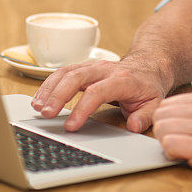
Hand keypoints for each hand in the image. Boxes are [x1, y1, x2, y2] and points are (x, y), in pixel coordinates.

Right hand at [31, 55, 170, 132]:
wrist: (148, 66)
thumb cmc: (148, 87)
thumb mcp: (155, 103)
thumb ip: (145, 116)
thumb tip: (133, 126)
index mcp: (123, 79)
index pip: (98, 91)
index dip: (82, 108)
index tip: (70, 126)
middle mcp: (105, 69)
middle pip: (77, 77)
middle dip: (58, 95)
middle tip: (45, 114)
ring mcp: (93, 66)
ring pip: (67, 72)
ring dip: (49, 89)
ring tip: (37, 108)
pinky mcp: (84, 67)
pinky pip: (63, 72)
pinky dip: (48, 85)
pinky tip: (39, 99)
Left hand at [152, 92, 191, 191]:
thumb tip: (161, 113)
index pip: (167, 103)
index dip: (168, 123)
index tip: (181, 136)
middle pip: (161, 115)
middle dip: (165, 133)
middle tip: (182, 147)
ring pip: (162, 129)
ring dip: (168, 146)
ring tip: (187, 154)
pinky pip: (168, 144)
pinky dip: (171, 155)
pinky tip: (187, 160)